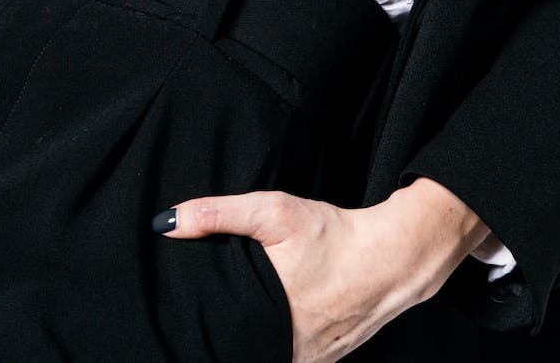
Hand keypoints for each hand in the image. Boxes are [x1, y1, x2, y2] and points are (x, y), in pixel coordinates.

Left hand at [154, 178, 491, 362]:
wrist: (392, 256)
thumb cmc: (332, 234)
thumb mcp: (272, 212)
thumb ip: (217, 215)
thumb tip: (166, 224)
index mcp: (268, 322)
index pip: (219, 339)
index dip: (201, 331)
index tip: (186, 319)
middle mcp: (289, 351)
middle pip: (242, 346)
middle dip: (227, 333)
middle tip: (215, 312)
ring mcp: (311, 360)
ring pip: (268, 354)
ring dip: (255, 338)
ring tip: (246, 316)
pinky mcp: (328, 359)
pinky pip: (294, 358)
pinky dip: (282, 343)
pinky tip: (278, 321)